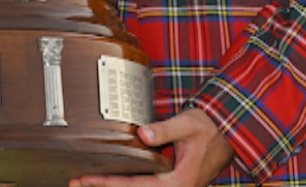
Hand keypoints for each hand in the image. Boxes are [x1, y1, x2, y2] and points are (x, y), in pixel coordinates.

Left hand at [70, 109, 233, 186]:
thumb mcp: (189, 124)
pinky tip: (111, 177)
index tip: (88, 180)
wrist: (230, 132)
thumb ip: (165, 130)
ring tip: (86, 180)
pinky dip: (126, 182)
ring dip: (114, 185)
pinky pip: (143, 185)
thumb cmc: (211, 129)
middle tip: (75, 181)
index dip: (109, 183)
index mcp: (177, 182)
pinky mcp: (170, 182)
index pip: (136, 186)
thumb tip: (142, 134)